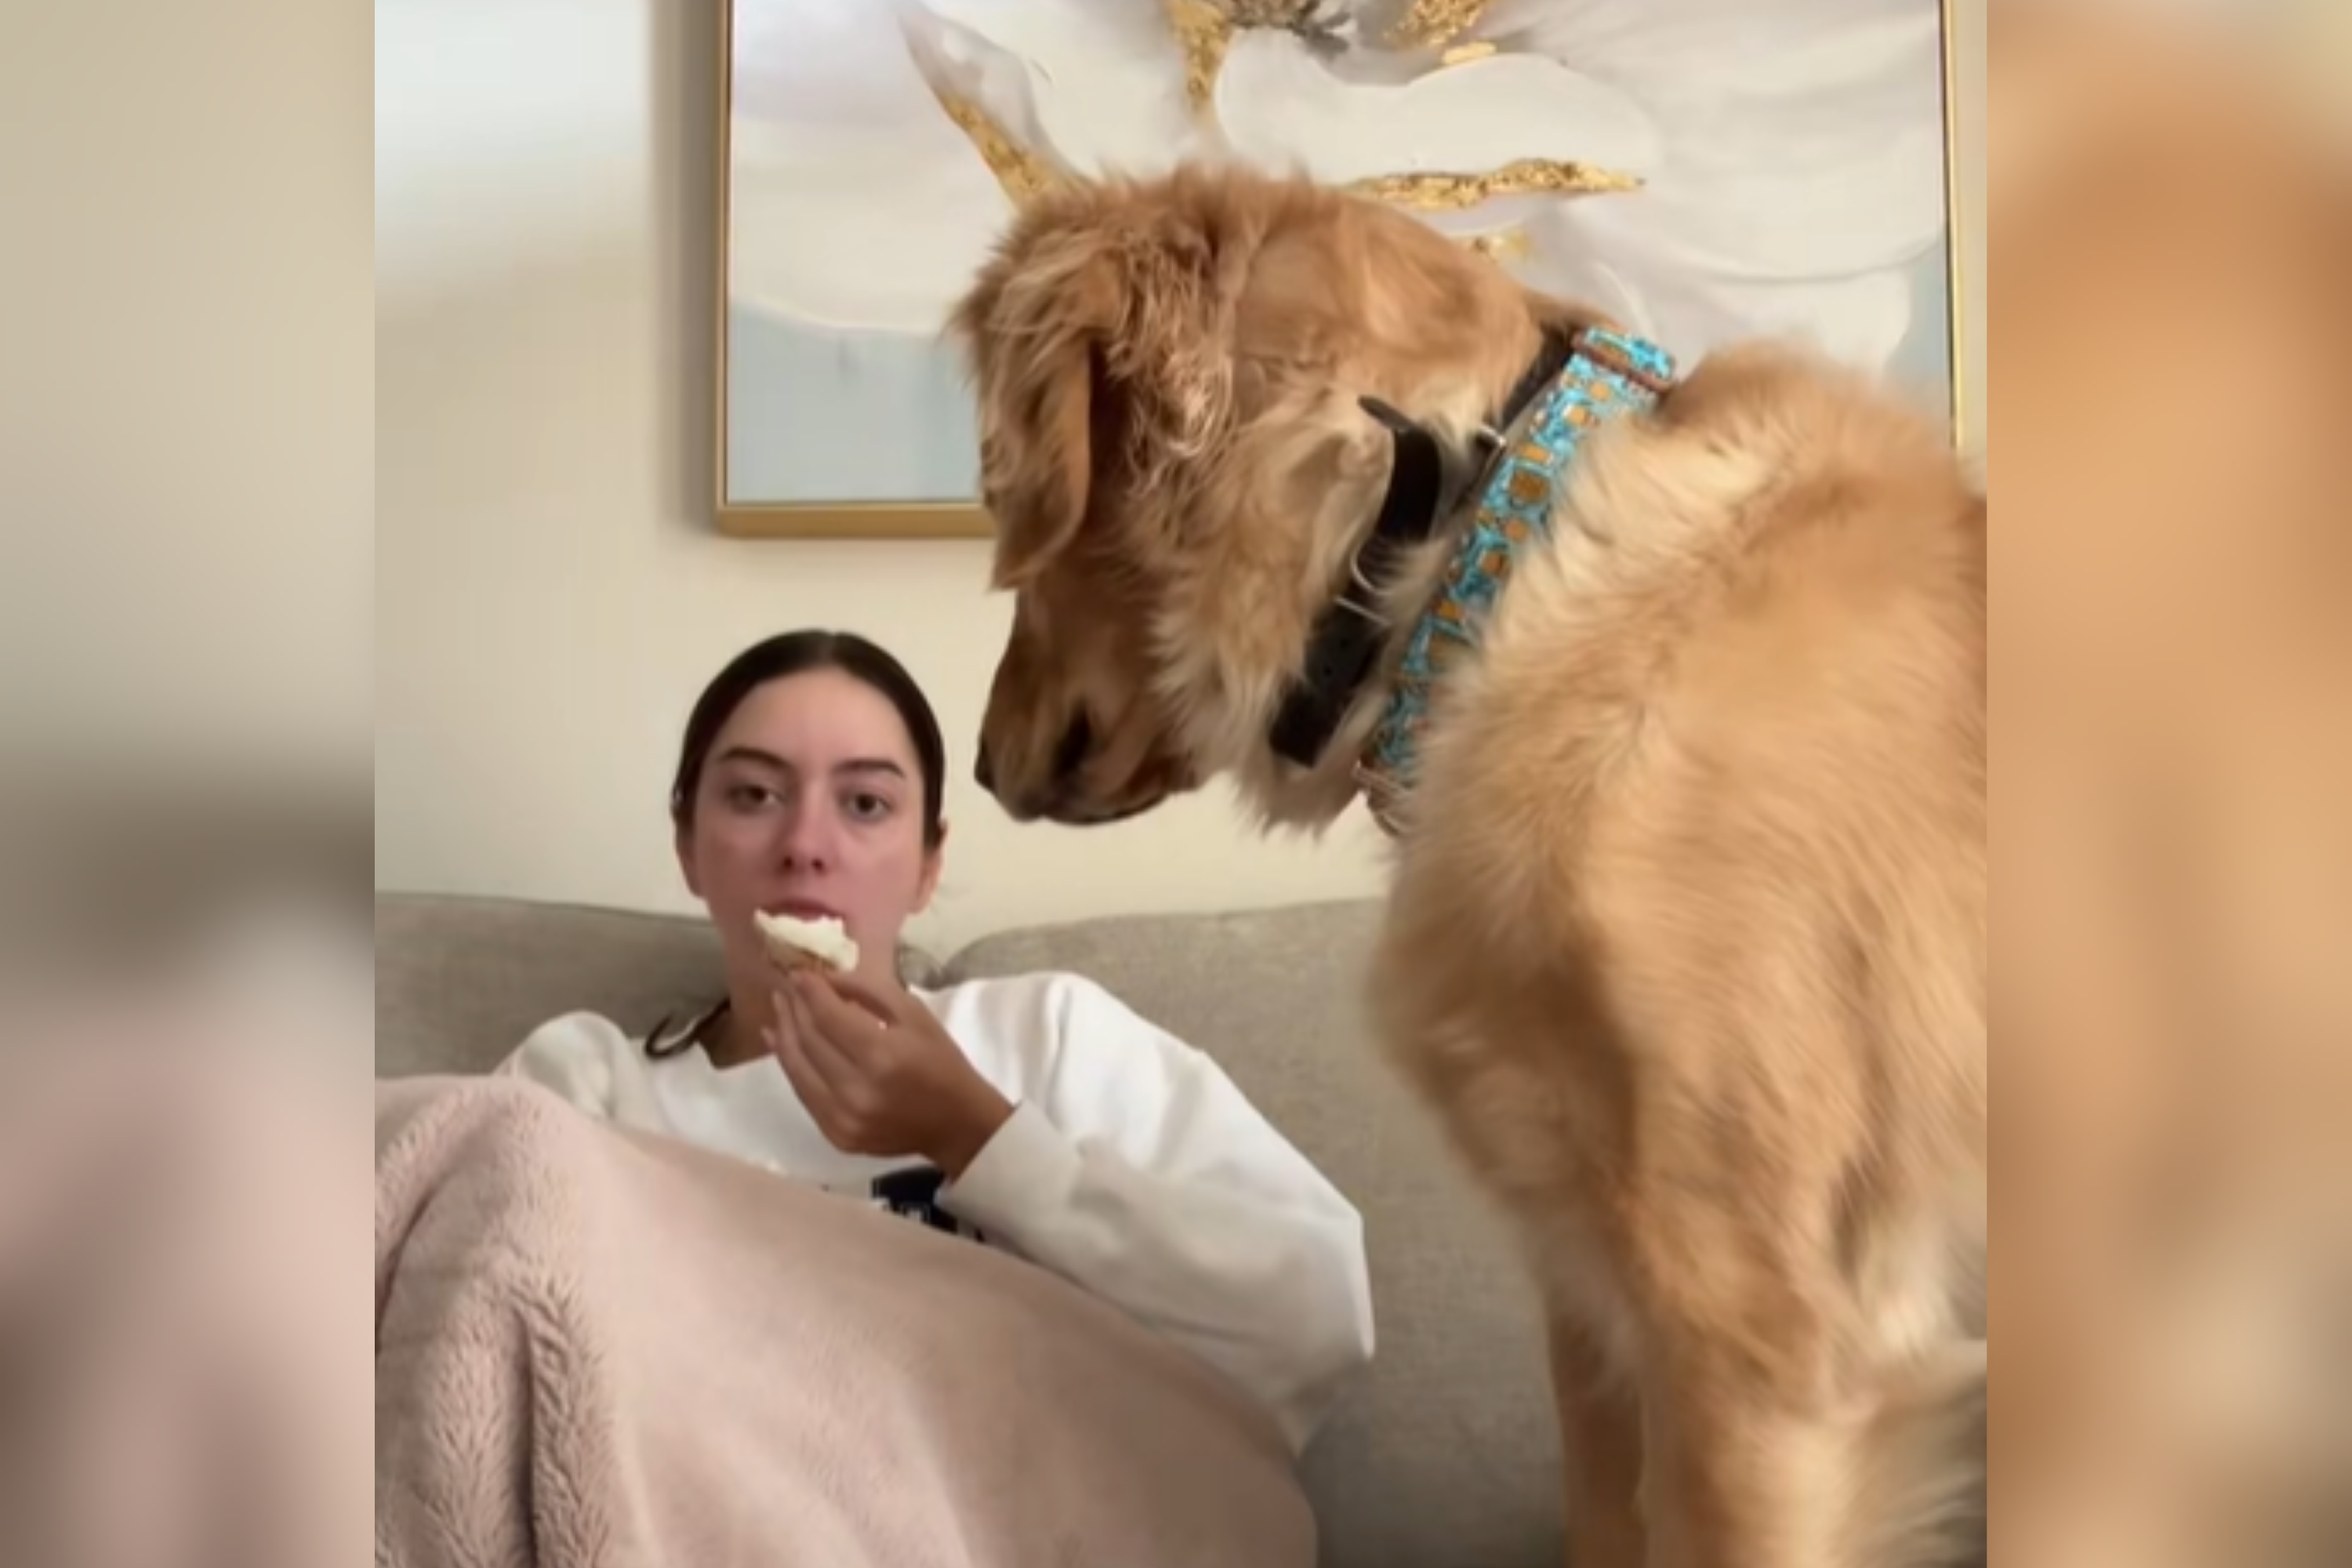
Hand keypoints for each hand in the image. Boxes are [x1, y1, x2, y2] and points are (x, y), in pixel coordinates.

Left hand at [764, 968, 1013, 1177]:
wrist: (956, 1124)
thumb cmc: (941, 1062)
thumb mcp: (915, 1014)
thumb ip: (869, 991)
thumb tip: (825, 980)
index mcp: (882, 1056)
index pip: (829, 1016)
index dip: (809, 991)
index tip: (798, 972)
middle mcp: (856, 1090)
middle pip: (808, 1041)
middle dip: (794, 1008)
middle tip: (786, 987)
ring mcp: (842, 1118)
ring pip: (797, 1069)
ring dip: (784, 1034)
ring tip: (779, 1009)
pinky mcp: (836, 1136)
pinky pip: (804, 1094)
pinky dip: (790, 1066)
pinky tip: (781, 1043)